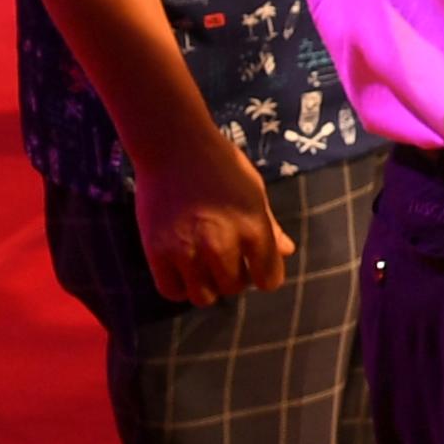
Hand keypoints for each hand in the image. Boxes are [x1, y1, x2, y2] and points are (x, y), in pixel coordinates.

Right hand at [133, 129, 291, 305]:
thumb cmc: (221, 164)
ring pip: (203, 296)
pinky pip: (171, 291)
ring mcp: (187, 251)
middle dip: (236, 279)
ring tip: (205, 267)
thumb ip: (269, 226)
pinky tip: (184, 271)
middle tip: (229, 262)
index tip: (258, 269)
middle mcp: (222, 244)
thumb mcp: (254, 191)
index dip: (266, 275)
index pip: (269, 278)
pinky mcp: (157, 252)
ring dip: (208, 287)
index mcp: (253, 227)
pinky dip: (180, 287)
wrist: (174, 146)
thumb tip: (286, 252)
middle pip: (234, 288)